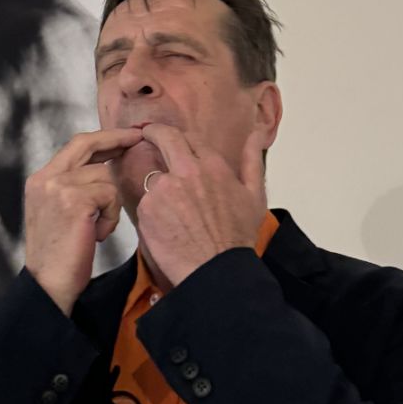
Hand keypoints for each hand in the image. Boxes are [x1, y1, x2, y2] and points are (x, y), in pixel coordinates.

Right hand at [24, 128, 142, 314]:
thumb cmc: (60, 255)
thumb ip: (74, 187)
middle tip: (137, 137)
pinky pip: (110, 195)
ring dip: (111, 204)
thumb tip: (106, 167)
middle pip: (87, 144)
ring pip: (105, 176)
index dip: (103, 138)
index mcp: (41, 179)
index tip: (124, 136)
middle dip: (116, 138)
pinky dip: (111, 217)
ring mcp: (58, 187)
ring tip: (98, 229)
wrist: (49, 284)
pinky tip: (97, 236)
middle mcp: (46, 178)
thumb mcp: (59, 212)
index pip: (75, 145)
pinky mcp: (74, 200)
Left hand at [134, 123, 266, 289]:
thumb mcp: (255, 196)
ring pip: (154, 176)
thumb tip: (256, 134)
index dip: (180, 137)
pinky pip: (146, 202)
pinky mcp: (147, 208)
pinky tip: (167, 228)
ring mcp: (163, 188)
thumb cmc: (237, 238)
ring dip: (159, 187)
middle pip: (164, 138)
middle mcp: (185, 171)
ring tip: (172, 212)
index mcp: (212, 166)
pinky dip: (153, 212)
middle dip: (153, 132)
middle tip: (147, 134)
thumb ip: (252, 160)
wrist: (216, 270)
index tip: (171, 138)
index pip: (189, 137)